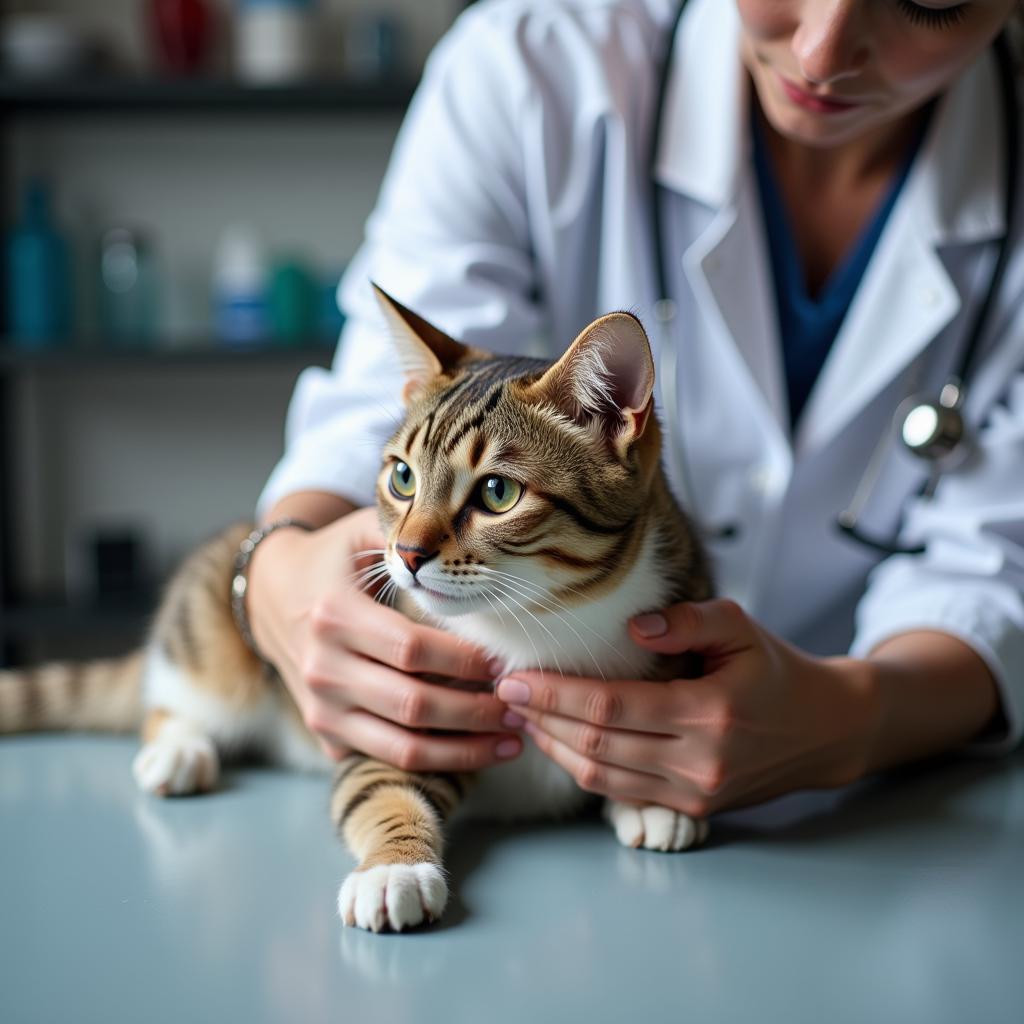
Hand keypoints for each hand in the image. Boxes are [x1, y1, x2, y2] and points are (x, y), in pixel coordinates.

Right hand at [247, 506, 521, 769]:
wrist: (272, 594)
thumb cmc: (334, 559)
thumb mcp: (363, 532)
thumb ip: (410, 534)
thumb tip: (474, 539)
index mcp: (334, 615)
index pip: (411, 649)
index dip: (464, 660)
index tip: (503, 661)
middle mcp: (322, 668)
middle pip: (413, 704)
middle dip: (476, 711)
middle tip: (521, 705)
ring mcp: (321, 708)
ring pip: (403, 747)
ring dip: (465, 750)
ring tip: (512, 738)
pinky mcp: (326, 733)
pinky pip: (388, 758)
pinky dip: (437, 760)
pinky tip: (476, 747)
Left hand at [496, 599, 874, 815]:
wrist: (824, 729)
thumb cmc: (776, 670)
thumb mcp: (740, 627)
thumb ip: (687, 621)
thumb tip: (631, 629)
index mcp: (709, 713)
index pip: (611, 708)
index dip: (557, 694)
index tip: (517, 677)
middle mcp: (699, 762)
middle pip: (596, 745)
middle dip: (542, 718)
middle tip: (504, 692)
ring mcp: (694, 793)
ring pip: (601, 776)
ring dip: (553, 746)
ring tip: (522, 715)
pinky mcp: (693, 808)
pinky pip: (620, 791)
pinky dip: (582, 767)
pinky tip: (559, 740)